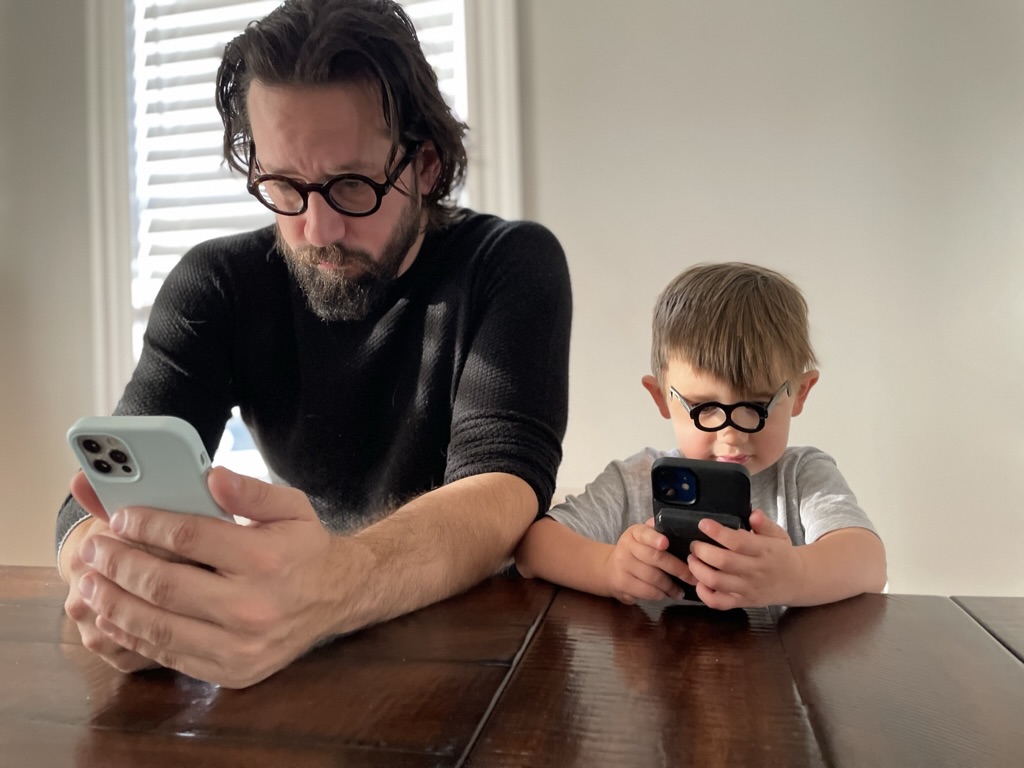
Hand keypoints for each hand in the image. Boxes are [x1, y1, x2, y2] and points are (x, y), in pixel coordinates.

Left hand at [71, 466, 338, 687]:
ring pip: (158, 627)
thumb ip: (250, 491)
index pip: (189, 538)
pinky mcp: (232, 672)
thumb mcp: (291, 506)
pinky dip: (133, 635)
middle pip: (164, 585)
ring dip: (113, 603)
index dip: (146, 525)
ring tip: (90, 582)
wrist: (337, 597)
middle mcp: (254, 607)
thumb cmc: (304, 547)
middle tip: (94, 549)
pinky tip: (113, 615)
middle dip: (118, 564)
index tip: (120, 517)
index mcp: (267, 559)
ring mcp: (242, 647)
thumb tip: (210, 476)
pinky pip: (169, 655)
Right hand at [602, 519, 693, 604]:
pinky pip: (646, 591)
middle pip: (655, 558)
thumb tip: (675, 524)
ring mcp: (623, 566)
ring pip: (653, 577)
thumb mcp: (642, 538)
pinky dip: (659, 594)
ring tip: (680, 591)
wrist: (609, 570)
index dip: (655, 538)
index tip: (665, 543)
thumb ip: (657, 532)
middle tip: (692, 578)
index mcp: (635, 533)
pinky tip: (666, 595)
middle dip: (677, 569)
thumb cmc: (634, 552)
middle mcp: (626, 547)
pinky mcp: (622, 584)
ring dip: (670, 586)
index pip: (644, 533)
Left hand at [686, 509, 803, 609]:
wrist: (796, 581)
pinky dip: (704, 594)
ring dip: (698, 570)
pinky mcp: (743, 602)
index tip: (703, 524)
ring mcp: (748, 589)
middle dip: (702, 551)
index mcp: (764, 551)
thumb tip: (754, 514)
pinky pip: (719, 602)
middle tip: (694, 544)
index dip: (717, 532)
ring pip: (717, 582)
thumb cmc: (781, 555)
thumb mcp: (778, 534)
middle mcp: (755, 571)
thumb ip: (765, 524)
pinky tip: (699, 582)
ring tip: (693, 559)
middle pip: (723, 562)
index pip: (738, 542)